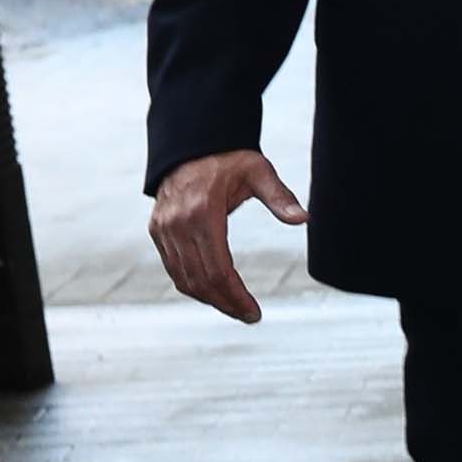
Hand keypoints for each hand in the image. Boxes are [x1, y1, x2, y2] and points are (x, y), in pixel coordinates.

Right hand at [149, 148, 306, 324]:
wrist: (190, 145)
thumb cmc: (228, 159)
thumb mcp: (259, 171)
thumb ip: (280, 197)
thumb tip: (304, 219)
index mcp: (203, 213)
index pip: (219, 269)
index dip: (236, 296)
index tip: (254, 313)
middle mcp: (178, 224)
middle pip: (201, 280)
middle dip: (226, 304)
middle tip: (249, 316)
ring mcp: (164, 229)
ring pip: (184, 279)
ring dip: (209, 299)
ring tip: (234, 309)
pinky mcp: (157, 231)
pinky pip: (173, 269)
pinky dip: (192, 286)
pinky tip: (213, 293)